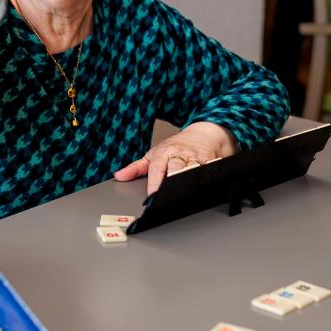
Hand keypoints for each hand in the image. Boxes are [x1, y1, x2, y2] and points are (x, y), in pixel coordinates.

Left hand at [114, 122, 236, 193]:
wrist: (203, 134)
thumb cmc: (176, 147)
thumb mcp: (154, 154)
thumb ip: (136, 168)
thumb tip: (119, 176)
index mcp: (164, 153)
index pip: (157, 169)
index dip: (155, 183)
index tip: (152, 195)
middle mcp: (180, 155)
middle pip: (177, 170)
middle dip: (173, 182)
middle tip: (168, 196)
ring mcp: (197, 158)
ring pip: (194, 171)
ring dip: (190, 181)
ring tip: (186, 193)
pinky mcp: (211, 161)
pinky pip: (210, 172)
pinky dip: (208, 179)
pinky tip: (206, 186)